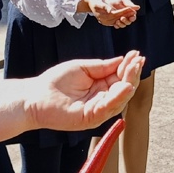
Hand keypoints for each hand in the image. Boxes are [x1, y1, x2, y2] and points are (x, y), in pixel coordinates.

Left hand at [23, 51, 144, 133]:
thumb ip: (102, 66)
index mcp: (101, 86)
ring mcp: (97, 110)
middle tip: (138, 60)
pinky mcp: (90, 118)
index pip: (120, 77)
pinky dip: (118, 97)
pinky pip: (108, 108)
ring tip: (134, 68)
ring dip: (129, 83)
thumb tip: (122, 59)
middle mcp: (102, 99)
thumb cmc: (56, 81)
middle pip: (124, 87)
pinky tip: (125, 86)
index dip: (129, 66)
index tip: (137, 54)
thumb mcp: (83, 67)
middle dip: (133, 73)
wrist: (35, 96)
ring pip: (120, 98)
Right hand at [84, 0, 138, 27]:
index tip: (131, 8)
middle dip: (126, 14)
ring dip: (125, 16)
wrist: (90, 3)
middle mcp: (105, 21)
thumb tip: (111, 11)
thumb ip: (105, 7)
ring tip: (132, 12)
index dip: (124, 11)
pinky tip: (127, 14)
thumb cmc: (95, 1)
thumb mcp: (99, 2)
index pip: (116, 14)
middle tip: (134, 10)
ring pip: (118, 20)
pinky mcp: (108, 21)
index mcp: (103, 16)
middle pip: (118, 18)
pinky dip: (122, 17)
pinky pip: (116, 20)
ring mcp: (106, 22)